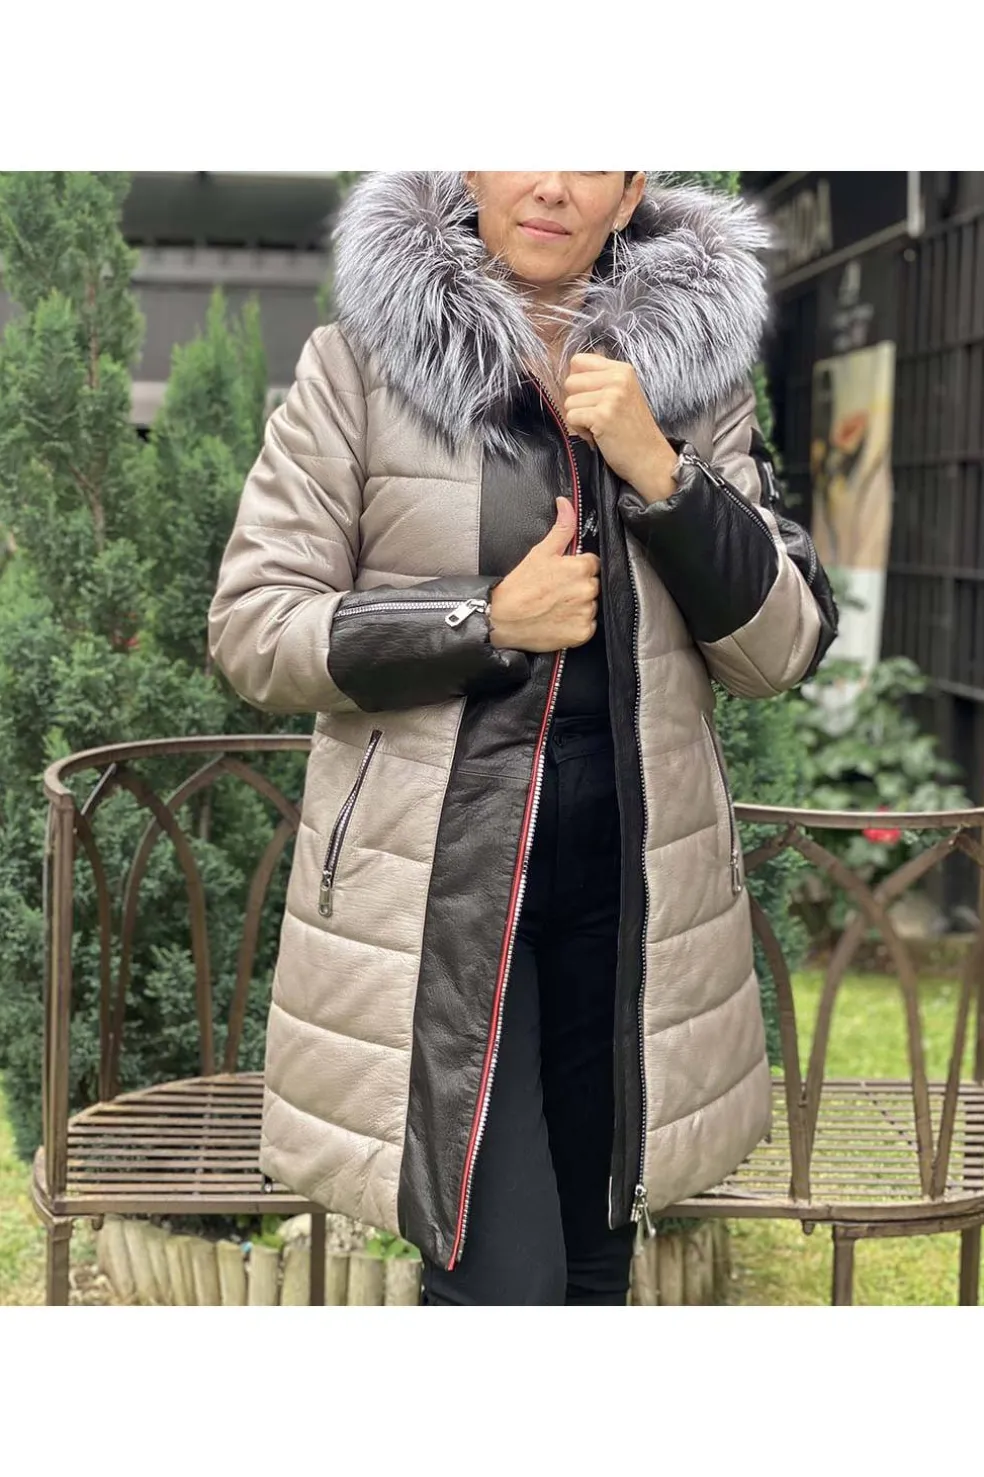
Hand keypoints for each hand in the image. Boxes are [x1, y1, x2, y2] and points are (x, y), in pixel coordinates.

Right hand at [489, 498, 599, 652]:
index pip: (592, 563)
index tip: (561, 575)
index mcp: (580, 567)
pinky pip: (588, 626)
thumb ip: (561, 528)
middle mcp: (587, 590)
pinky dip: (576, 624)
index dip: (576, 568)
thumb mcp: (540, 552)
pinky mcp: (582, 633)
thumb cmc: (519, 586)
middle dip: (578, 586)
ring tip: (555, 606)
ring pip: (591, 605)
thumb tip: (566, 504)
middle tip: (555, 591)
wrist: (502, 619)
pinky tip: (559, 620)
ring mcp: (585, 613)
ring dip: (578, 605)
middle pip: (593, 584)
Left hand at [563, 352, 678, 502]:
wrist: (650, 459)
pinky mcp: (602, 416)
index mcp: (622, 370)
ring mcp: (611, 396)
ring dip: (579, 420)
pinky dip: (580, 431)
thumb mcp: (623, 394)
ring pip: (569, 402)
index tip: (591, 399)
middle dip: (577, 403)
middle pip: (570, 382)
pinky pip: (571, 417)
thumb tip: (573, 369)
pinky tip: (598, 436)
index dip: (578, 382)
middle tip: (597, 417)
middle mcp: (618, 379)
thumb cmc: (633, 431)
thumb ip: (602, 379)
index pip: (578, 361)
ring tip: (600, 427)